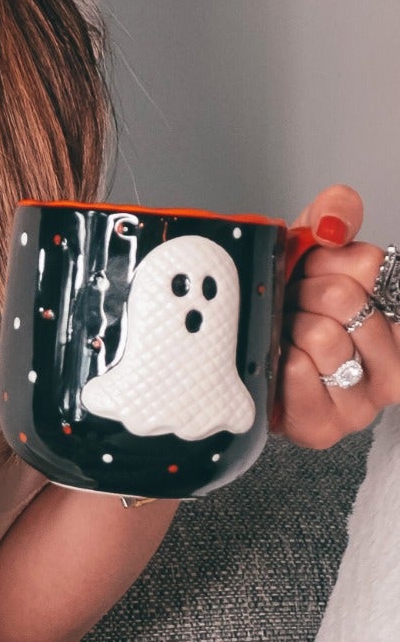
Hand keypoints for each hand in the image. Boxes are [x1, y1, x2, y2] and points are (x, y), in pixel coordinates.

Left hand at [273, 184, 397, 446]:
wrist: (256, 357)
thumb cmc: (295, 306)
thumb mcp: (317, 247)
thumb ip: (336, 214)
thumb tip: (332, 224)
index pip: (367, 263)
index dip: (324, 261)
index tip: (314, 274)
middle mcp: (396, 362)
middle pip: (342, 299)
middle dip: (302, 295)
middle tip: (294, 309)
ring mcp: (365, 401)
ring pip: (321, 336)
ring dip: (289, 328)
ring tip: (288, 337)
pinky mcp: (326, 427)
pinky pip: (299, 372)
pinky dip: (280, 360)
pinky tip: (281, 364)